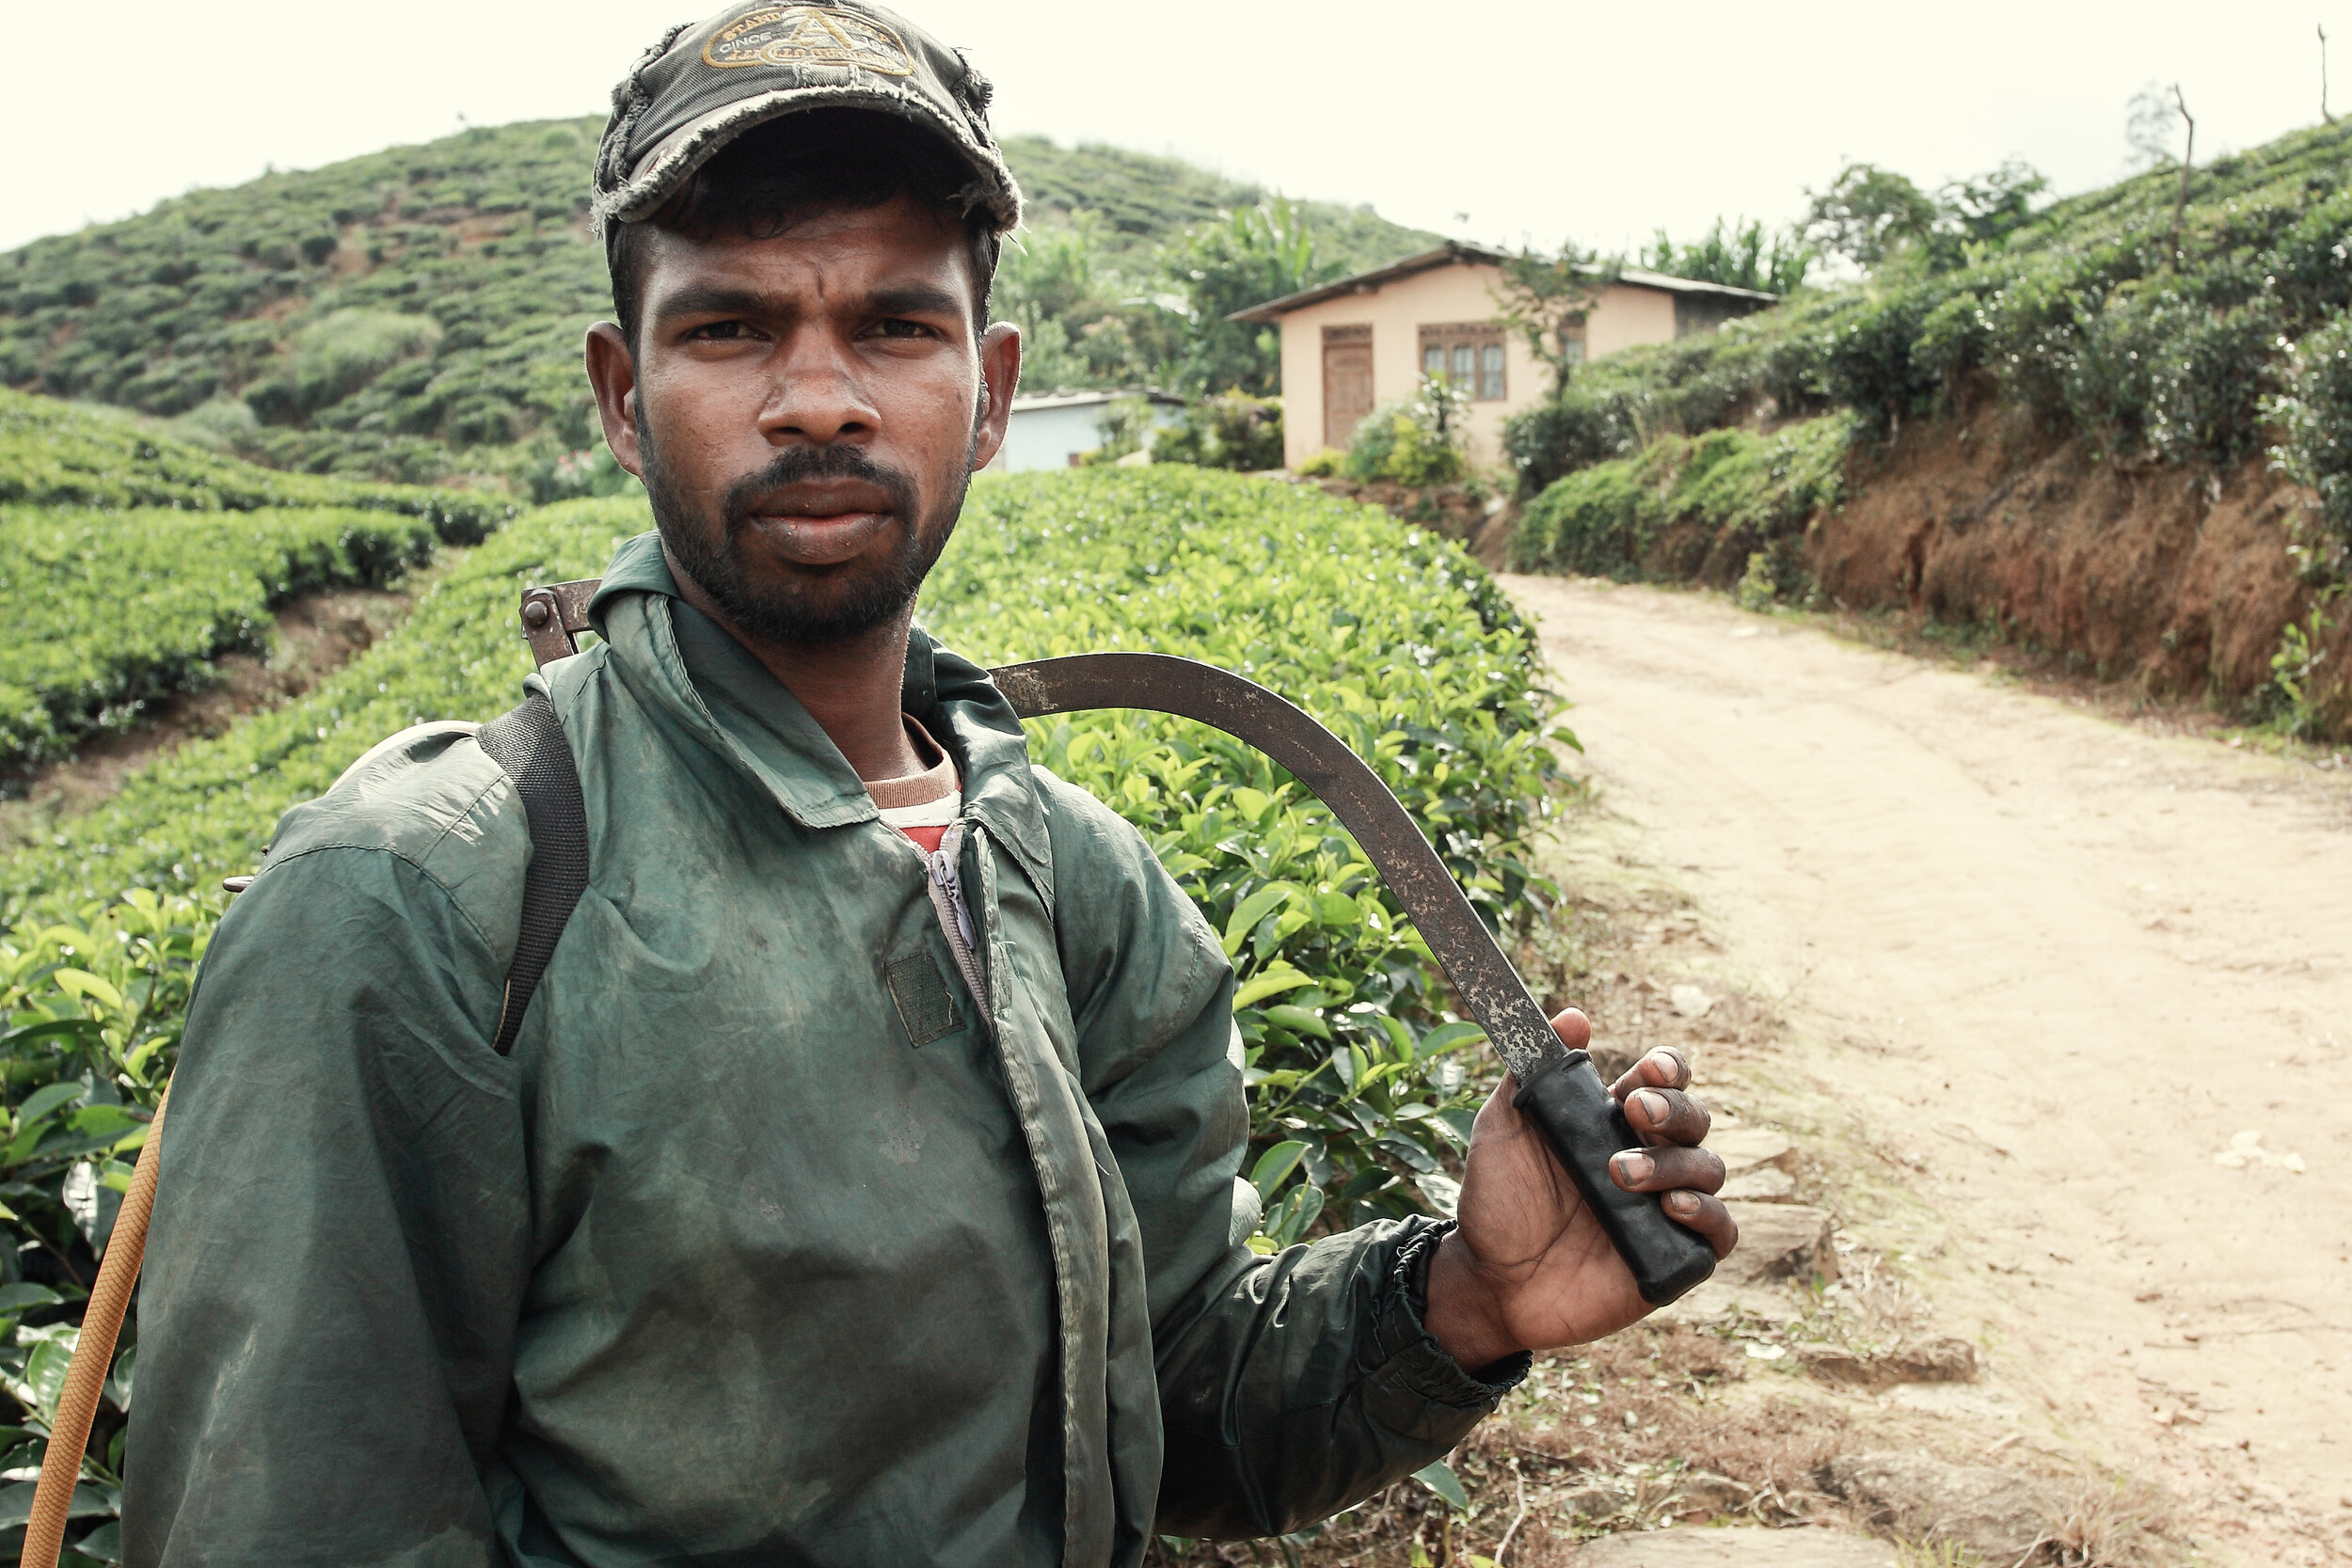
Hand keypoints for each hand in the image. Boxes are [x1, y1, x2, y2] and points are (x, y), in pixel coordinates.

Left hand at [1422, 1011, 1736, 1371]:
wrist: (1488, 1281)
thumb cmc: (1497, 1203)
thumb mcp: (1502, 1131)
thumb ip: (1530, 1074)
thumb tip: (1574, 1016)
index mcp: (1612, 1124)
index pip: (1663, 1083)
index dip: (1668, 1070)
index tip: (1649, 1071)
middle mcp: (1648, 1160)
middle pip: (1695, 1120)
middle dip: (1675, 1109)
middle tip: (1637, 1111)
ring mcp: (1664, 1210)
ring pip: (1710, 1169)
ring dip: (1675, 1163)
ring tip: (1622, 1174)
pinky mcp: (1674, 1258)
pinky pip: (1721, 1232)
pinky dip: (1710, 1215)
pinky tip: (1674, 1208)